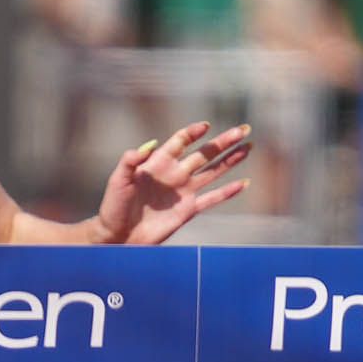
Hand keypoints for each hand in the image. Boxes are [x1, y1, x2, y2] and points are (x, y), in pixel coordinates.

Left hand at [98, 121, 251, 244]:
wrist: (118, 235)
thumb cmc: (114, 206)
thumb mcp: (118, 180)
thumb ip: (130, 161)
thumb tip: (147, 145)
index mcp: (158, 163)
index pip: (180, 142)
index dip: (193, 133)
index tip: (205, 126)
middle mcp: (175, 174)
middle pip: (204, 153)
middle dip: (224, 141)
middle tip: (244, 129)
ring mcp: (183, 191)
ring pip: (213, 172)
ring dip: (231, 160)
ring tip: (248, 147)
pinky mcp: (188, 210)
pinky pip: (212, 199)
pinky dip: (228, 192)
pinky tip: (244, 183)